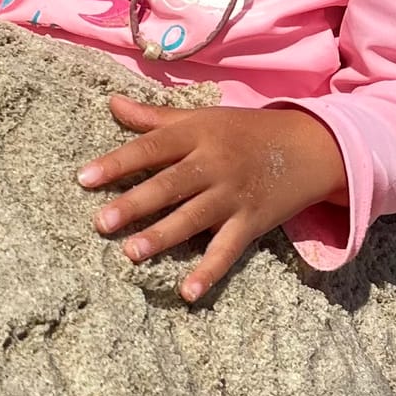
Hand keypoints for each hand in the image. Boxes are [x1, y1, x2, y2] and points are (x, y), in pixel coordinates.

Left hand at [78, 96, 346, 301]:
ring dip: (162, 236)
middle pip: (169, 185)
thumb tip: (111, 102)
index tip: (83, 178)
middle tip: (101, 223)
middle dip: (134, 204)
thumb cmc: (245, 131)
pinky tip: (187, 293)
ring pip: (193, 219)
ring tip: (130, 253)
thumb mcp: (202, 118)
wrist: (312, 146)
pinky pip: (228, 250)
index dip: (117, 163)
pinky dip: (209, 272)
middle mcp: (214, 165)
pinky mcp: (252, 223)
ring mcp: (233, 196)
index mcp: (197, 135)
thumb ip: (155, 117)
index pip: (150, 148)